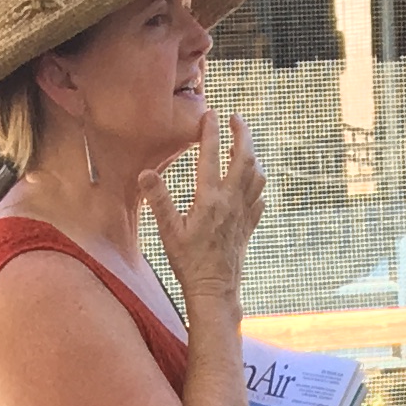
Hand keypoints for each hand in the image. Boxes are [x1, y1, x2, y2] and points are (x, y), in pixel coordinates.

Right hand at [145, 107, 264, 307]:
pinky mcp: (249, 225)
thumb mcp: (169, 232)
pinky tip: (251, 181)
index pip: (211, 155)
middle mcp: (231, 201)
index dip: (211, 131)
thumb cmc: (189, 264)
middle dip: (243, 134)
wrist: (214, 291)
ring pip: (257, 175)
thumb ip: (159, 201)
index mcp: (210, 199)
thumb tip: (146, 174)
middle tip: (236, 119)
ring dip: (252, 156)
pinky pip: (259, 197)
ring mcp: (243, 213)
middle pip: (245, 157)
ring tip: (243, 146)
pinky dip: (257, 183)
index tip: (210, 114)